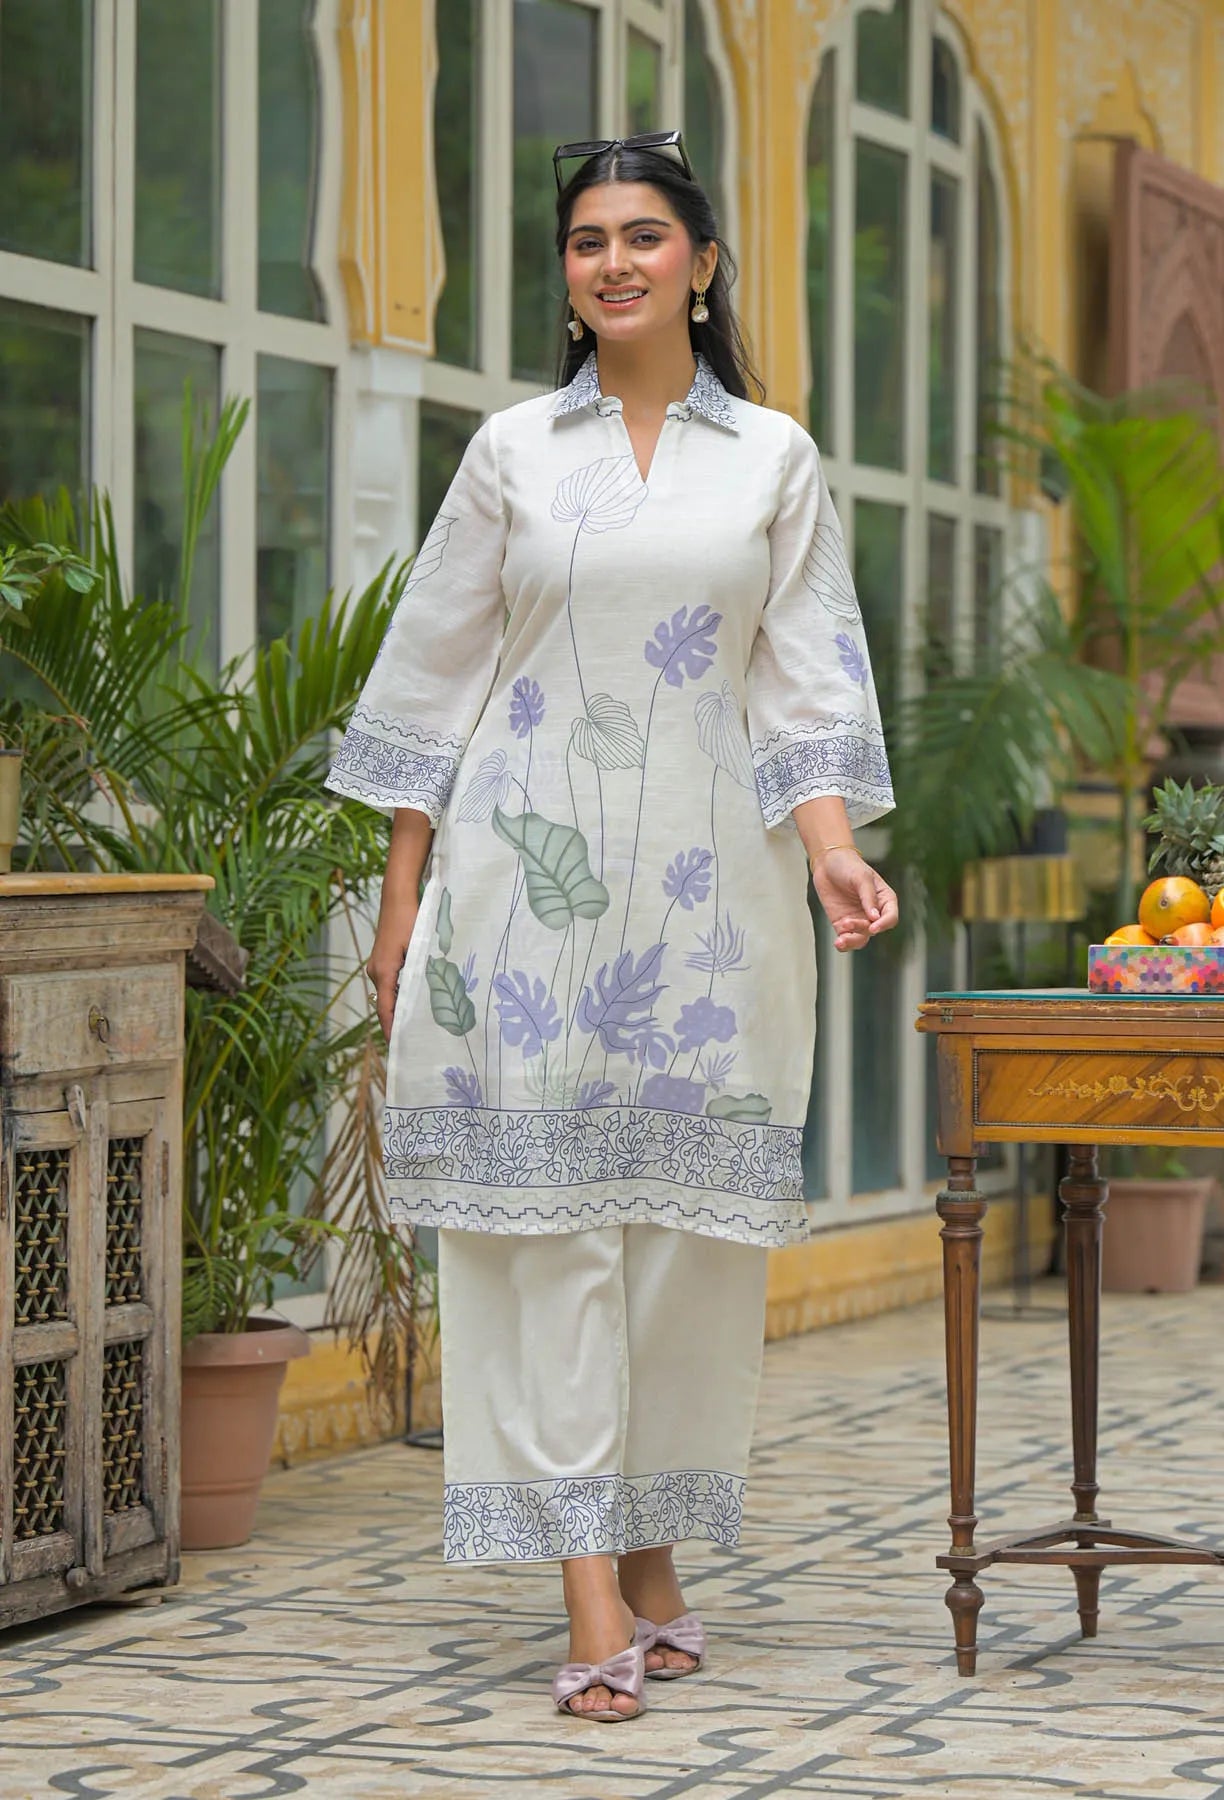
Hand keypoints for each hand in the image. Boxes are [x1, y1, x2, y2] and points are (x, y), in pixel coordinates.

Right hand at [365, 903, 418, 1040]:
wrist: (398, 896)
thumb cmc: (411, 919)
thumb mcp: (419, 947)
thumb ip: (421, 972)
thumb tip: (425, 996)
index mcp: (384, 971)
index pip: (385, 1008)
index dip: (392, 1028)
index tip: (397, 1045)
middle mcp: (376, 971)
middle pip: (386, 1003)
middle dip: (398, 1021)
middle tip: (413, 1039)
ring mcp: (377, 965)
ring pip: (388, 993)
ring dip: (400, 1006)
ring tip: (416, 1023)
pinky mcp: (382, 959)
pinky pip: (389, 983)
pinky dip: (399, 994)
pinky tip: (413, 998)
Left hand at [810, 847, 898, 950]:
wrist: (826, 863)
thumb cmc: (848, 865)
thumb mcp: (861, 877)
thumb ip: (868, 897)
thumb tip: (874, 917)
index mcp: (885, 900)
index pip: (891, 918)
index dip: (884, 924)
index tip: (873, 927)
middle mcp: (874, 912)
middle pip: (874, 930)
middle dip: (862, 929)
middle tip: (847, 922)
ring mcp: (858, 919)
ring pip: (861, 938)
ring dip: (852, 941)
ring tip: (840, 940)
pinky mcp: (843, 923)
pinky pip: (846, 938)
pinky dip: (843, 944)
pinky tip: (838, 943)